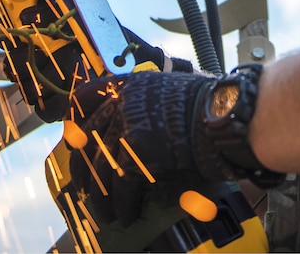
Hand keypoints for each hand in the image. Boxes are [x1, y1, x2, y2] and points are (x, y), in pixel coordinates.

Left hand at [64, 71, 221, 225]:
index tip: (73, 138)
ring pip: (100, 170)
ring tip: (106, 212)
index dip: (76, 119)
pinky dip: (122, 206)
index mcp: (131, 84)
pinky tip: (127, 215)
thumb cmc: (211, 104)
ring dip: (102, 197)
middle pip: (87, 139)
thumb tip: (143, 127)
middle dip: (84, 168)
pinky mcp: (135, 156)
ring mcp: (126, 129)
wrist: (226, 115)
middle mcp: (122, 103)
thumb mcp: (174, 90)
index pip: (87, 96)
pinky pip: (120, 188)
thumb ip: (150, 103)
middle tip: (84, 186)